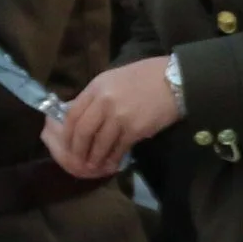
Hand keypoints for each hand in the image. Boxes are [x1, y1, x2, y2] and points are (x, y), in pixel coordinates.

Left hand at [46, 57, 176, 178]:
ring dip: (95, 158)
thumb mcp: (114, 79)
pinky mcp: (135, 129)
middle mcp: (104, 101)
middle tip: (79, 159)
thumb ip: (97, 96)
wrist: (175, 80)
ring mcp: (119, 116)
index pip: (73, 113)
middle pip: (82, 131)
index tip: (68, 143)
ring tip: (94, 165)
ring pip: (99, 143)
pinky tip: (113, 162)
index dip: (67, 132)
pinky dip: (113, 158)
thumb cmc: (146, 76)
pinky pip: (118, 149)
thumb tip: (81, 116)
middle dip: (78, 149)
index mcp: (97, 86)